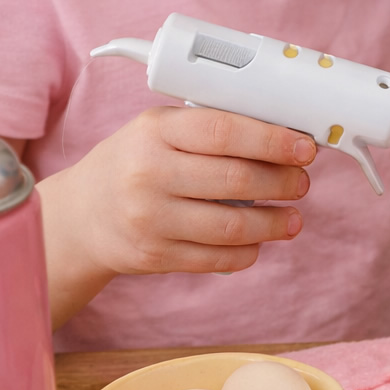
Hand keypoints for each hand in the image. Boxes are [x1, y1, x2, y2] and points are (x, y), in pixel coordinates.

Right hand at [48, 107, 314, 277]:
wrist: (82, 215)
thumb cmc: (136, 163)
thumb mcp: (161, 131)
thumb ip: (214, 130)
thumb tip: (286, 139)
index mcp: (154, 131)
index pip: (225, 131)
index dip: (273, 141)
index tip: (306, 148)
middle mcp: (147, 173)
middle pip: (236, 180)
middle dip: (283, 182)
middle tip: (301, 183)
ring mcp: (148, 219)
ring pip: (232, 226)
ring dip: (273, 224)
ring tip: (292, 218)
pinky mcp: (153, 256)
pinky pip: (216, 258)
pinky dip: (247, 251)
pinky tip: (258, 241)